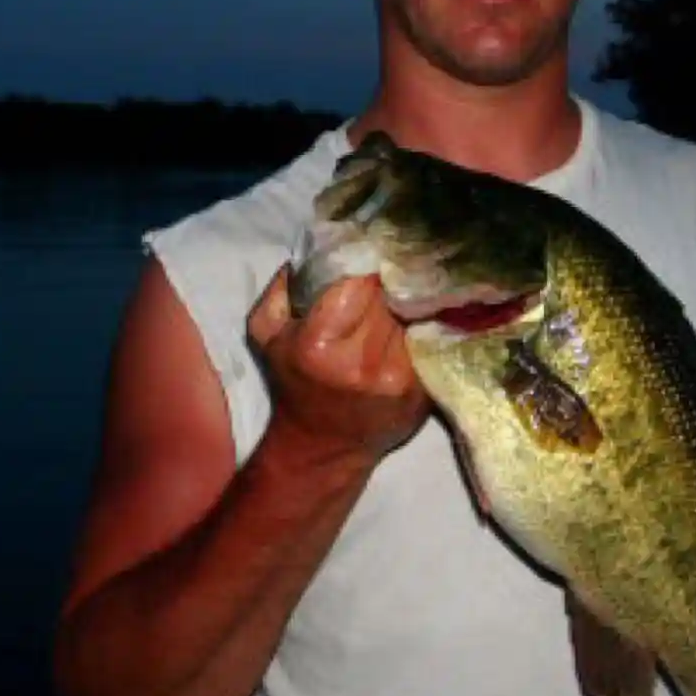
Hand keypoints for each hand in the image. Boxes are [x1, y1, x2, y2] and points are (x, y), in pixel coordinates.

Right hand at [247, 264, 428, 463]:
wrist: (323, 446)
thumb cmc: (295, 383)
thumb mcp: (268, 333)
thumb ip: (282, 288)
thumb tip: (317, 248)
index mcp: (320, 343)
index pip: (360, 281)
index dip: (366, 269)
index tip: (368, 264)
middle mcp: (362, 361)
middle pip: (391, 297)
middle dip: (388, 286)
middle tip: (385, 282)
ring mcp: (397, 378)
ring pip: (414, 315)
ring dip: (407, 307)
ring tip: (399, 305)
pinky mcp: (422, 391)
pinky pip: (427, 341)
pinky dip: (421, 330)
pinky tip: (412, 328)